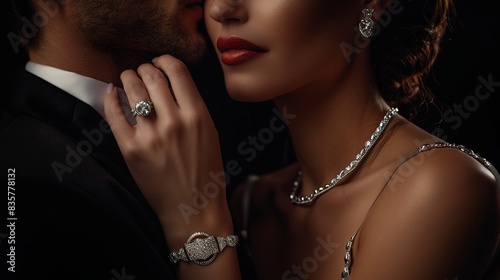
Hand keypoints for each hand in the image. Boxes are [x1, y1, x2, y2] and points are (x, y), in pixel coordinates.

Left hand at [104, 55, 231, 245]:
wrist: (193, 208)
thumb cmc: (205, 172)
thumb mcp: (210, 133)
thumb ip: (193, 107)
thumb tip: (171, 84)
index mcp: (198, 115)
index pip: (177, 71)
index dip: (164, 59)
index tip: (159, 61)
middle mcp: (174, 121)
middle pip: (152, 76)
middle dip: (144, 68)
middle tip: (141, 70)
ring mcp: (151, 135)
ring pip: (132, 89)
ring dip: (127, 78)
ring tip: (126, 78)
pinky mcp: (131, 149)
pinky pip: (115, 114)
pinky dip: (111, 98)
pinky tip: (111, 92)